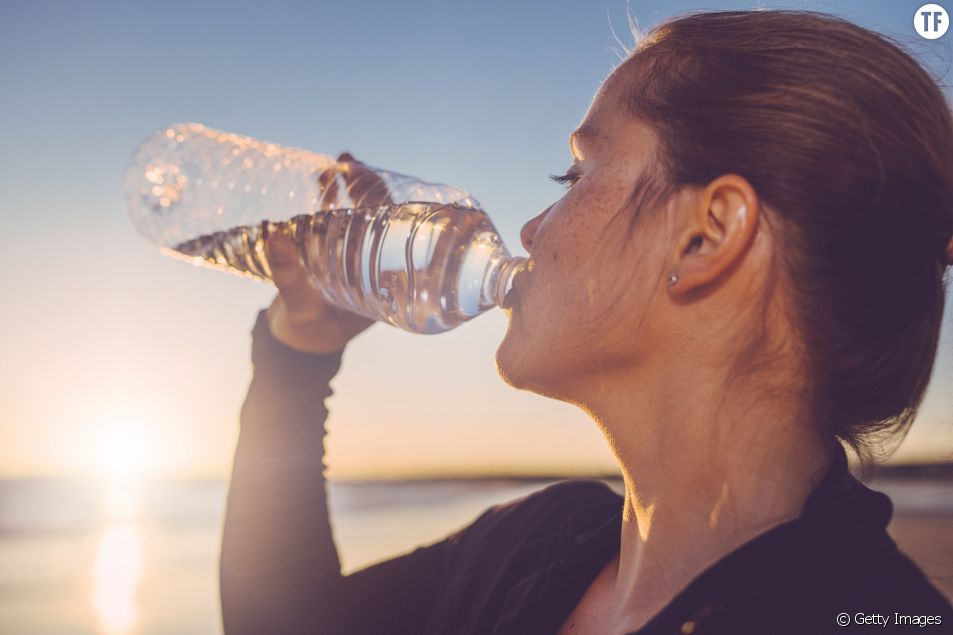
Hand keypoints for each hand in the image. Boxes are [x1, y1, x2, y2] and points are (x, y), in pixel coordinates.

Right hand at [264, 151, 394, 353]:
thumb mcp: (301, 307)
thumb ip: (288, 277)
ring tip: (340, 162)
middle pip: (379, 215)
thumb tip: (274, 235)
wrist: (298, 343)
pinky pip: (336, 218)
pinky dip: (331, 197)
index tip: (379, 182)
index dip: (390, 204)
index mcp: (382, 276)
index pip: (396, 232)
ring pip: (357, 212)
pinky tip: (324, 175)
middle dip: (368, 187)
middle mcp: (371, 261)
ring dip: (350, 186)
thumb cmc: (309, 333)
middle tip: (351, 163)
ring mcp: (351, 253)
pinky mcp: (330, 249)